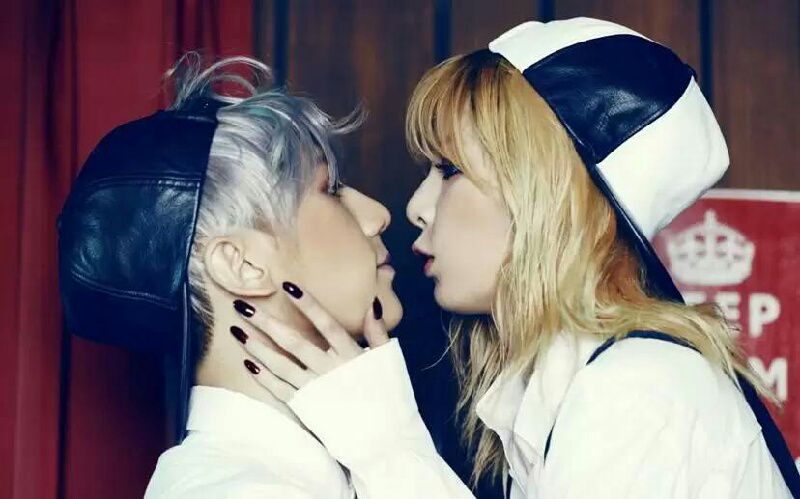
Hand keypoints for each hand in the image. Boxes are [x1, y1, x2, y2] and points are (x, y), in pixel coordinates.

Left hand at [231, 281, 389, 401]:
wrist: (385, 439)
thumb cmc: (389, 397)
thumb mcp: (389, 361)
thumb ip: (378, 332)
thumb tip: (371, 304)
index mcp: (350, 355)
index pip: (326, 324)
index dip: (308, 304)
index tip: (287, 286)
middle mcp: (330, 370)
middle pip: (294, 342)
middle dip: (266, 323)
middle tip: (242, 306)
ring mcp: (315, 390)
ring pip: (281, 364)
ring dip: (257, 347)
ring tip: (237, 331)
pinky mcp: (307, 408)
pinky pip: (281, 390)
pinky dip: (264, 377)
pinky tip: (249, 363)